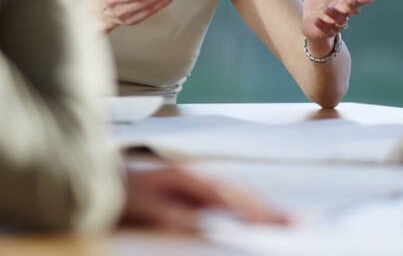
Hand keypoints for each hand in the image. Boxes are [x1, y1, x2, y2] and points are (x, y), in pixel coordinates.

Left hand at [121, 164, 289, 230]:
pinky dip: (245, 208)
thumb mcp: (144, 206)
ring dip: (260, 207)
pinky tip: (253, 217)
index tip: (283, 222)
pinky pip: (226, 200)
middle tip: (299, 222)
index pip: (232, 196)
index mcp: (189, 179)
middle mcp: (197, 178)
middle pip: (241, 193)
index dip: (259, 211)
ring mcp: (196, 184)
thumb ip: (173, 215)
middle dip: (269, 209)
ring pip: (237, 194)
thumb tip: (204, 225)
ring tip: (285, 220)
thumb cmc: (123, 193)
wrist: (103, 180)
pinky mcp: (192, 193)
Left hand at [301, 0, 376, 42]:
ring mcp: (335, 23)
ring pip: (339, 20)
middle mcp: (343, 11)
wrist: (308, 17)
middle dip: (351, 5)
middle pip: (351, 9)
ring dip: (335, 14)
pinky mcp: (324, 31)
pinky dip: (322, 24)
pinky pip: (325, 29)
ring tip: (328, 8)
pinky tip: (317, 19)